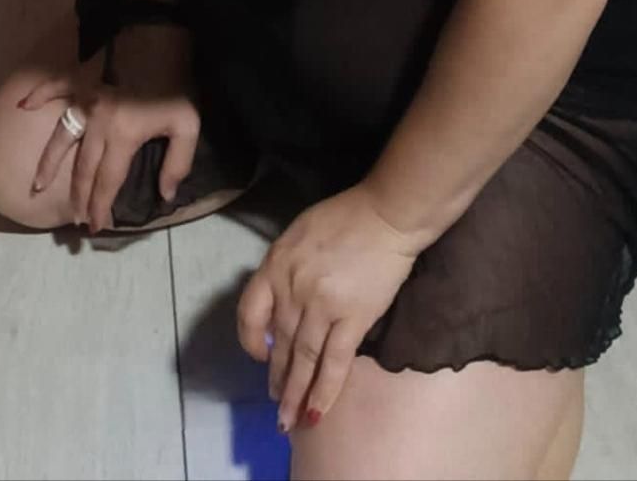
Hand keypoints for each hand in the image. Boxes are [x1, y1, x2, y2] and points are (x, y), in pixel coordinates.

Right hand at [18, 70, 200, 233]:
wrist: (166, 51)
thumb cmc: (176, 91)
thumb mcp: (188, 127)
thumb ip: (178, 163)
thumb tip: (165, 195)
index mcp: (123, 134)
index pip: (107, 180)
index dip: (100, 206)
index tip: (94, 227)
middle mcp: (99, 121)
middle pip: (84, 168)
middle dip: (78, 197)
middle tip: (74, 218)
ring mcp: (87, 100)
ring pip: (62, 137)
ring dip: (49, 163)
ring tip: (38, 186)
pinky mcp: (83, 82)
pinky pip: (56, 87)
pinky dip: (39, 94)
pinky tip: (23, 105)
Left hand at [236, 183, 419, 433]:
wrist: (387, 214)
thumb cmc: (345, 218)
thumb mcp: (298, 235)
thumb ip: (284, 268)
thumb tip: (280, 305)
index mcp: (276, 265)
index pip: (249, 311)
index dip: (251, 339)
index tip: (260, 354)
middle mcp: (292, 289)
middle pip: (280, 343)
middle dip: (276, 378)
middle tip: (275, 404)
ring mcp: (321, 306)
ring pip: (303, 359)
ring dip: (294, 394)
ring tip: (288, 421)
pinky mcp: (352, 319)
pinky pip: (334, 363)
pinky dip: (323, 391)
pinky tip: (315, 413)